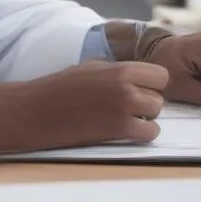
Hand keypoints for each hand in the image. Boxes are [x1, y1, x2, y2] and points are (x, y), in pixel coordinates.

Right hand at [0, 60, 168, 156]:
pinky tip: (122, 130)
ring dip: (144, 118)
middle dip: (146, 102)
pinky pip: (150, 133)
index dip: (151, 83)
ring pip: (156, 114)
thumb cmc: (62, 87)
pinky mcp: (119, 131)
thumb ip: (119, 69)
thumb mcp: (92, 66)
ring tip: (122, 117)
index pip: (161, 75)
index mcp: (120, 69)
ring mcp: (125, 110)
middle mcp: (127, 87)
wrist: (39, 110)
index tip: (139, 88)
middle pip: (159, 97)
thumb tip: (140, 73)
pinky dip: (140, 134)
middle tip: (125, 105)